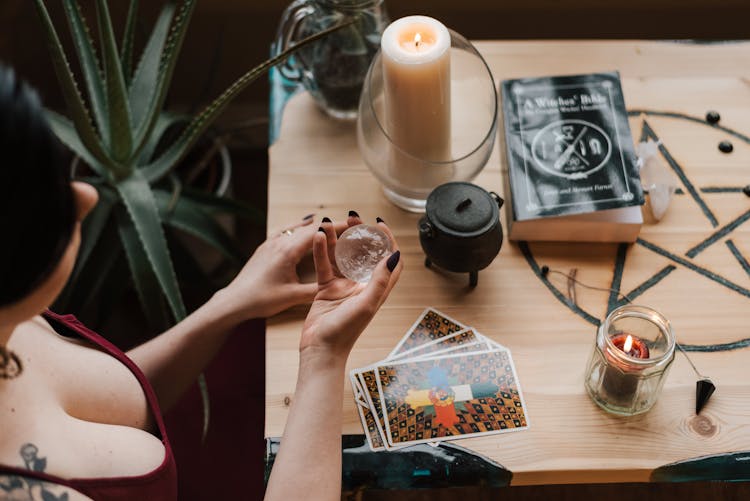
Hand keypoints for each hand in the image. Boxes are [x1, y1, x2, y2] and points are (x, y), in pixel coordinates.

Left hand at [217, 215, 347, 320]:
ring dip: (313, 226)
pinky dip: (297, 226)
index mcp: (288, 252)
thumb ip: (315, 290)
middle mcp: (279, 242)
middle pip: (308, 228)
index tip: (352, 225)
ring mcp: (270, 243)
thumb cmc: (261, 299)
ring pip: (296, 227)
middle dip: (329, 226)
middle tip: (347, 225)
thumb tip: (338, 288)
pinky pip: (285, 230)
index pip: (316, 234)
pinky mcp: (265, 247)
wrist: (234, 301)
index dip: (336, 228)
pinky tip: (302, 224)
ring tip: (329, 224)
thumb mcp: (292, 297)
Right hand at [300, 214, 401, 360]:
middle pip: (365, 254)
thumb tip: (394, 256)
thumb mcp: (366, 304)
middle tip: (354, 218)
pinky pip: (324, 265)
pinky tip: (319, 237)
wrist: (320, 349)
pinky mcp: (327, 288)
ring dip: (339, 239)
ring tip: (333, 222)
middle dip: (361, 235)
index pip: (390, 261)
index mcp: (377, 289)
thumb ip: (379, 280)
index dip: (389, 241)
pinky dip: (321, 251)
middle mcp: (362, 285)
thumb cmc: (344, 332)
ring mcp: (344, 286)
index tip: (380, 225)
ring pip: (343, 256)